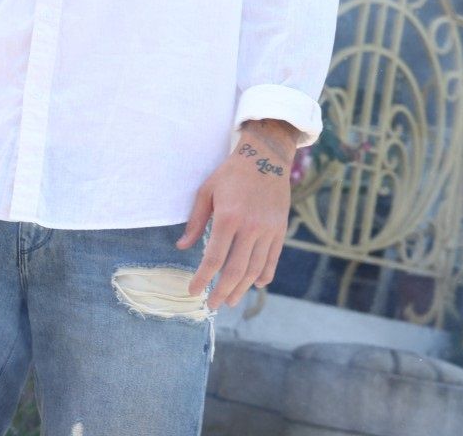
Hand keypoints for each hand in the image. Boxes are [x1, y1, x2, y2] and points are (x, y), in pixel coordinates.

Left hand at [178, 120, 297, 308]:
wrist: (266, 157)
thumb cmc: (231, 173)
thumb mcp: (206, 191)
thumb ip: (196, 222)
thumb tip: (182, 247)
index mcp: (229, 217)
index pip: (214, 258)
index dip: (202, 278)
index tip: (193, 291)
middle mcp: (251, 228)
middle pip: (236, 270)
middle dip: (222, 291)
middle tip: (212, 305)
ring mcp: (268, 231)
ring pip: (256, 269)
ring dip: (242, 289)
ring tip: (231, 300)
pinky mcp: (280, 231)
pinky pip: (273, 259)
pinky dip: (265, 275)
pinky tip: (255, 285)